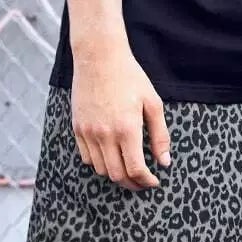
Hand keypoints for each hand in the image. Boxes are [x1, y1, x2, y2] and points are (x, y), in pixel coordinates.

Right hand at [71, 44, 171, 188]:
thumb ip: (160, 135)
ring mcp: (88, 132)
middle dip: (132, 183)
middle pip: (117, 175)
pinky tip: (110, 157)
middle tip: (142, 181)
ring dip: (116, 174)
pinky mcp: (77, 128)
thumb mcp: (152, 103)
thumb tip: (164, 161)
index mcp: (127, 129)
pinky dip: (99, 163)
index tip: (154, 181)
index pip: (136, 169)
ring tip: (127, 169)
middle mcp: (105, 134)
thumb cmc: (130, 77)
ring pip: (101, 169)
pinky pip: (87, 157)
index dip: (146, 181)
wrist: (99, 58)